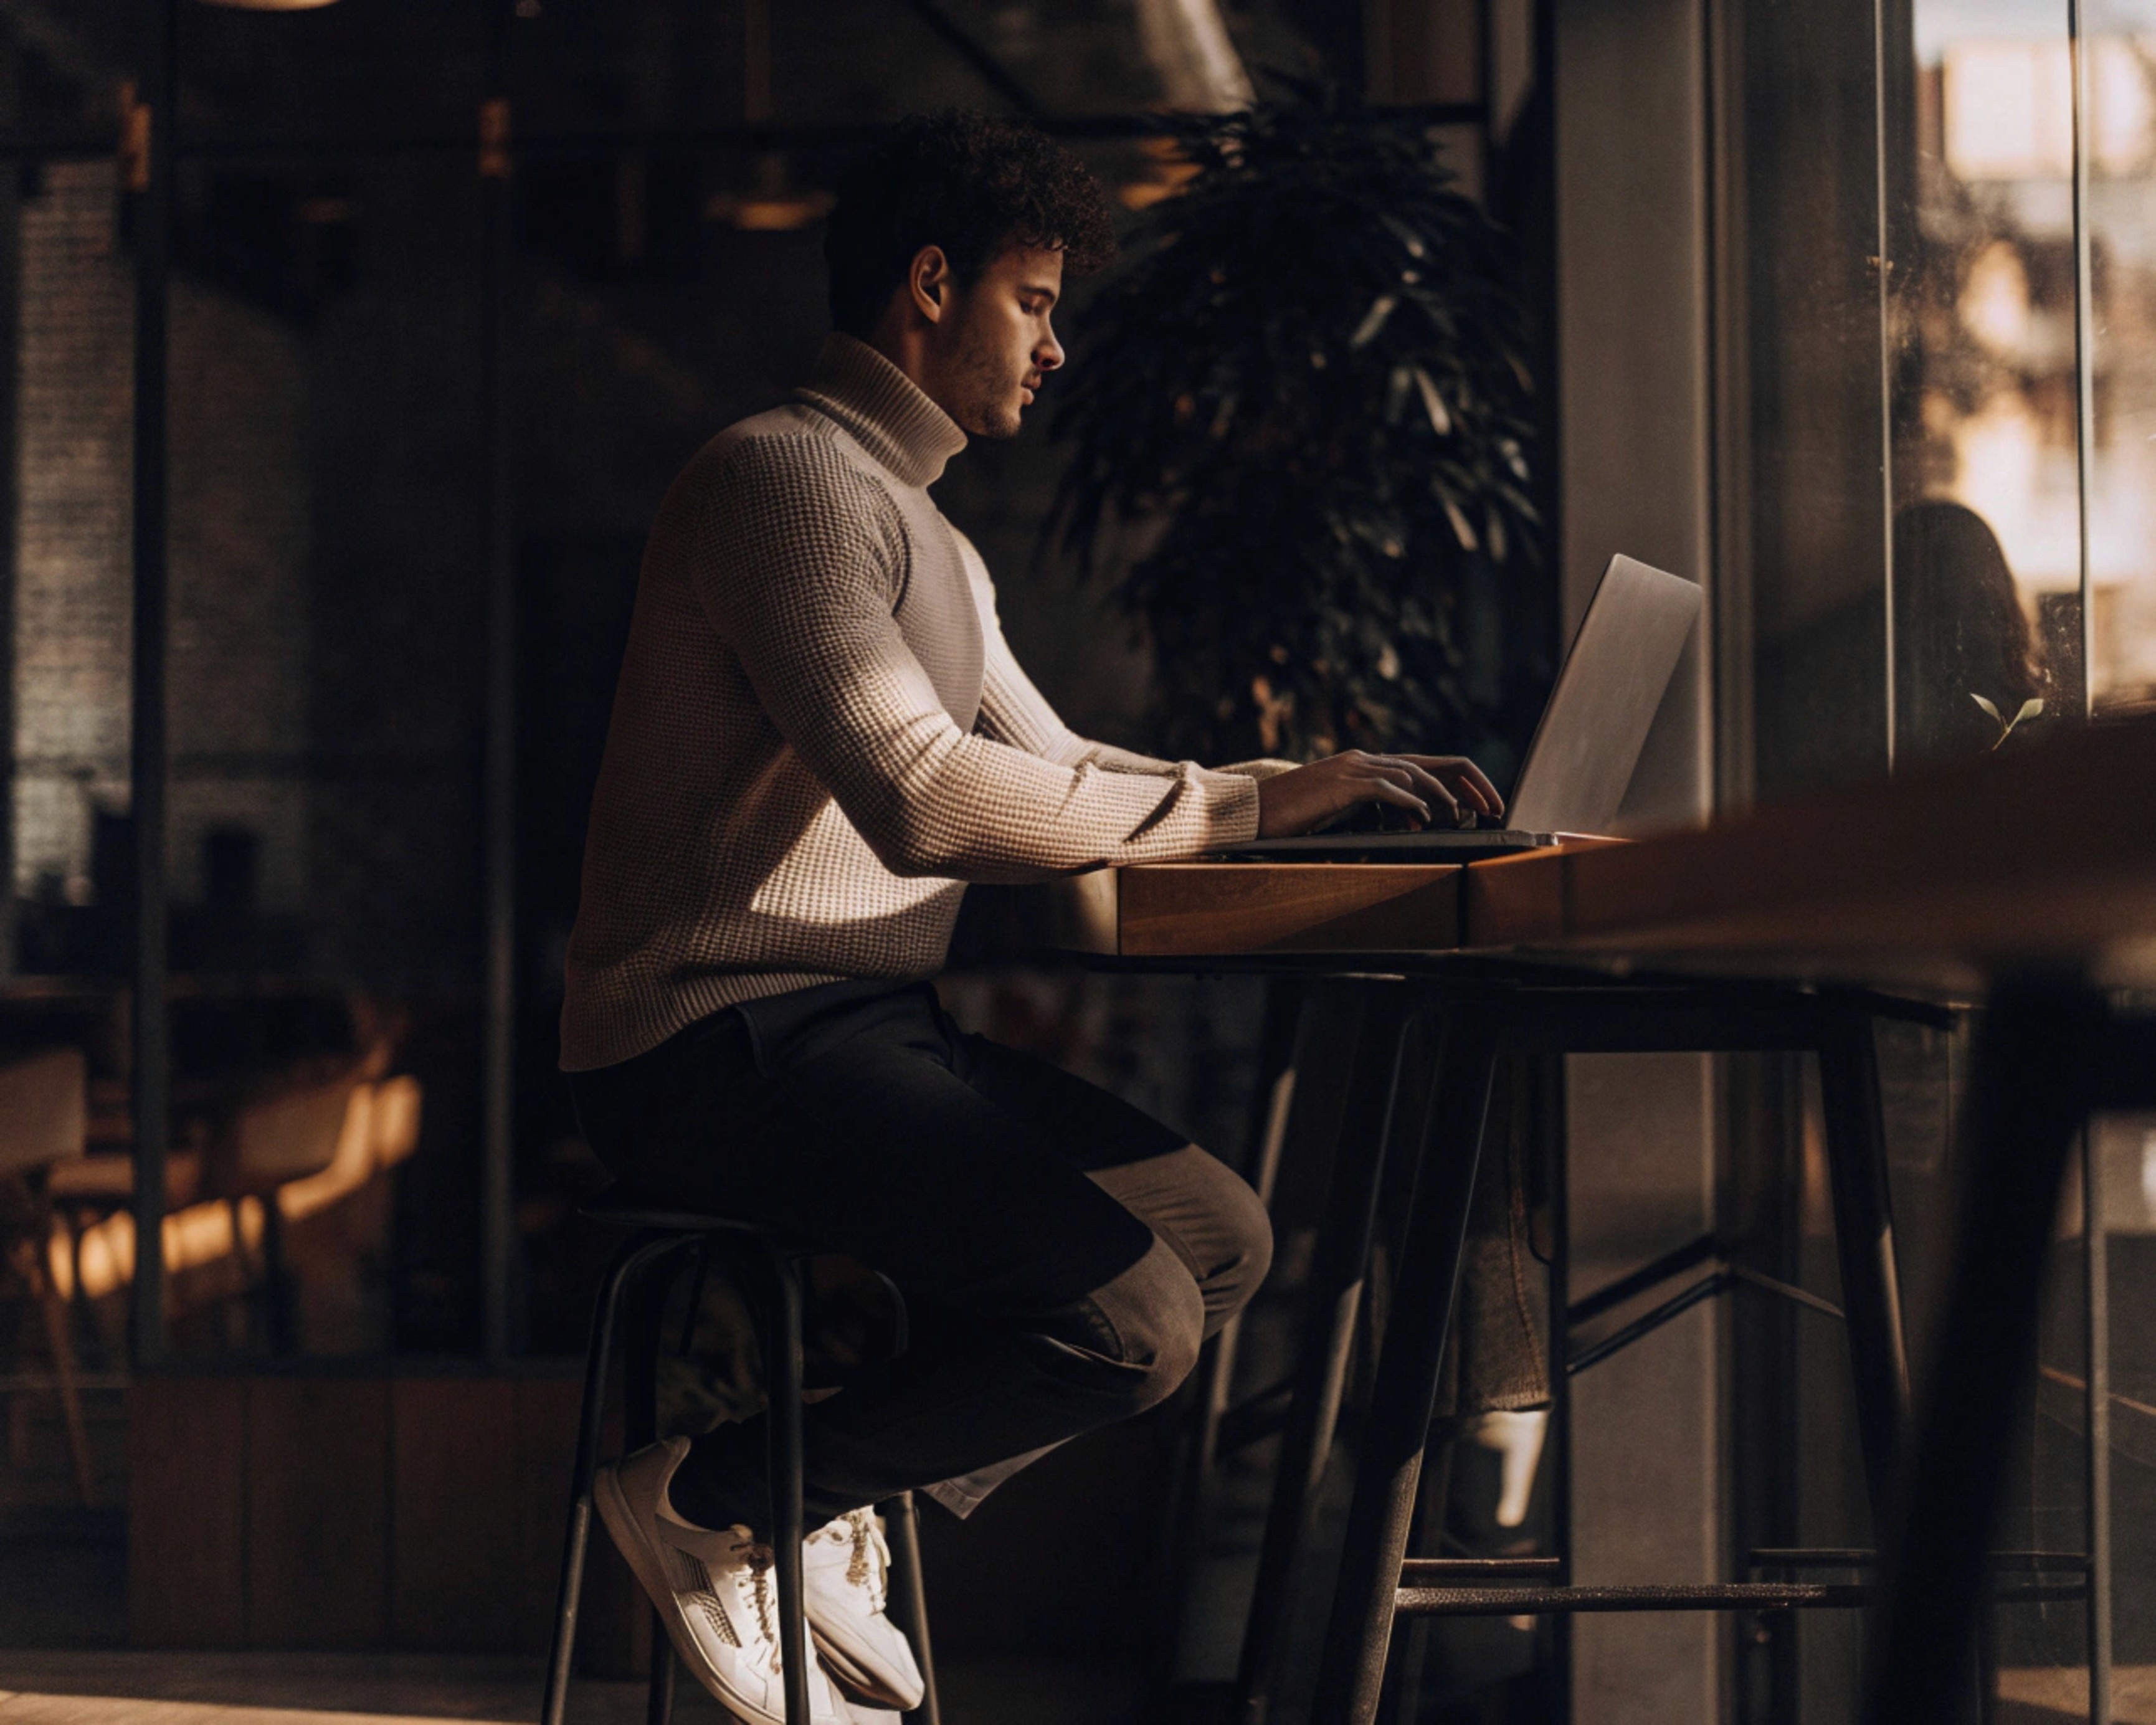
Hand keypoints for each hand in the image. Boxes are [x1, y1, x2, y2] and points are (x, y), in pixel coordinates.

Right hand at [1254, 751, 1503, 838]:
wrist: (1252, 812)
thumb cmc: (1292, 818)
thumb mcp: (1342, 811)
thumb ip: (1373, 809)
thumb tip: (1412, 822)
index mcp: (1365, 765)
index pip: (1424, 767)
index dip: (1460, 782)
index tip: (1482, 805)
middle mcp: (1363, 760)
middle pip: (1430, 765)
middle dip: (1468, 784)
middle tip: (1493, 807)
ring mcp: (1352, 770)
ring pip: (1412, 774)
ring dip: (1442, 796)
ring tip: (1461, 817)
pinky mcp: (1340, 785)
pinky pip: (1384, 789)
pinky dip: (1409, 803)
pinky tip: (1425, 819)